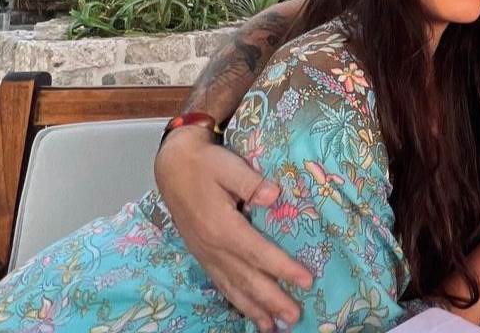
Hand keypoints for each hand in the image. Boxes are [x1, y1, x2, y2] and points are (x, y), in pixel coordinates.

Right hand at [155, 125, 312, 331]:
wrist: (172, 166)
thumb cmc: (204, 164)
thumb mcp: (228, 166)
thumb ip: (250, 182)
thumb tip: (274, 195)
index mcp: (222, 226)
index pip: (258, 252)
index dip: (283, 268)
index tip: (307, 280)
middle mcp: (213, 247)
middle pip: (247, 278)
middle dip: (272, 300)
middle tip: (295, 316)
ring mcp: (206, 254)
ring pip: (233, 287)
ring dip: (255, 308)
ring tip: (273, 327)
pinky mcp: (203, 255)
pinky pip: (221, 284)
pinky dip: (236, 301)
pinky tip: (249, 312)